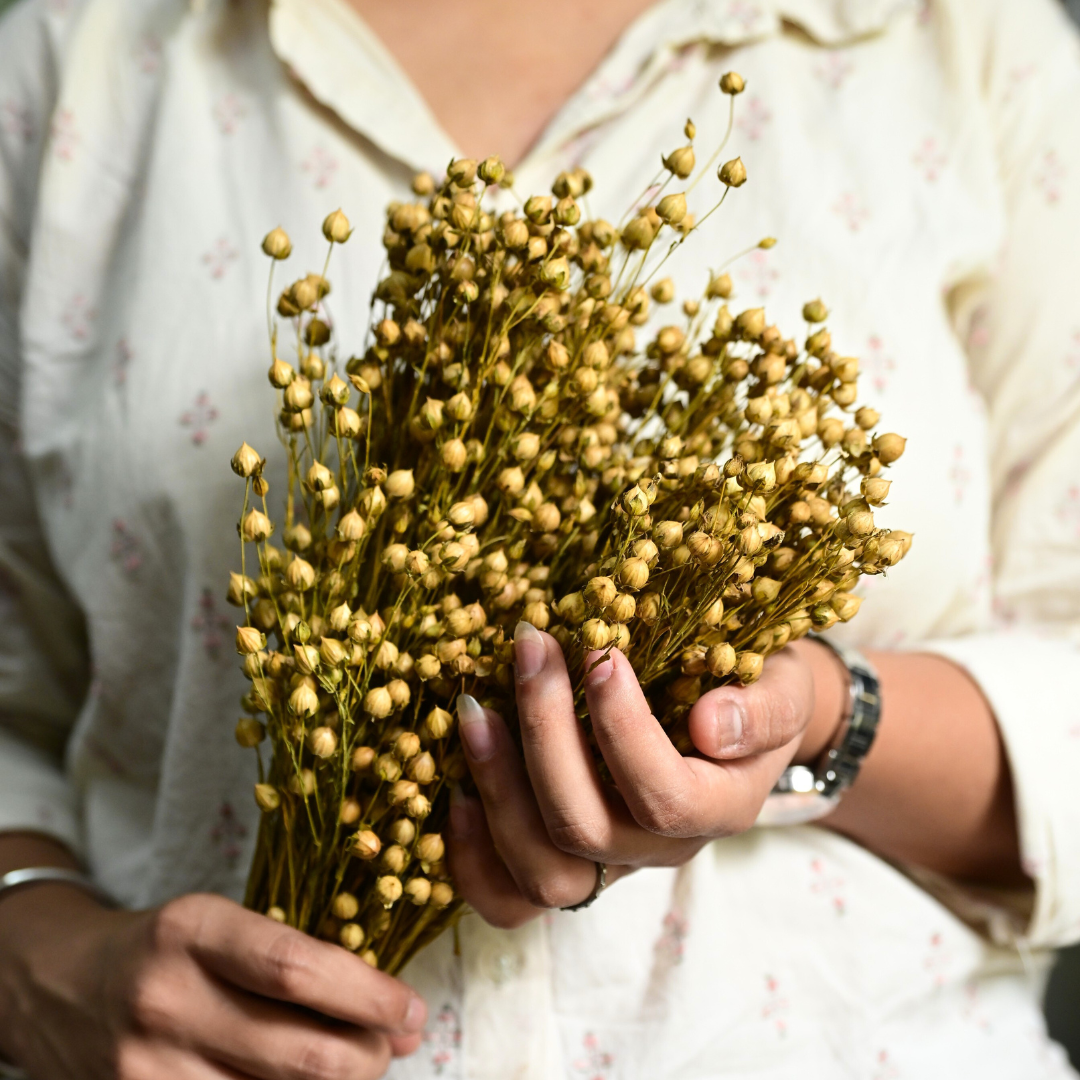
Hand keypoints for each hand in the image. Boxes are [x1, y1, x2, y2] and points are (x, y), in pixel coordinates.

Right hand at [0, 886, 425, 1079]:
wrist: (62, 986)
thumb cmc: (166, 949)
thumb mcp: (220, 925)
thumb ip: (295, 959)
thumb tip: (392, 1011)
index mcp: (194, 929)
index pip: (298, 968)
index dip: (368, 995)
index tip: (412, 1009)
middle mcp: (167, 999)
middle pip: (298, 1051)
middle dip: (367, 1056)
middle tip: (392, 1045)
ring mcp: (146, 1067)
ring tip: (355, 1066)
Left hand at [448, 625, 846, 927]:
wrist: (742, 717)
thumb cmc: (759, 691)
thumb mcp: (784, 687)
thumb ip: (764, 709)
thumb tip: (712, 725)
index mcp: (720, 809)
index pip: (666, 798)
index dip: (623, 732)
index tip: (600, 655)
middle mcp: (661, 850)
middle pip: (586, 830)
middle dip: (544, 734)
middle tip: (531, 647)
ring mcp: (609, 863)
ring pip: (542, 873)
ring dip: (498, 789)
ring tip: (476, 710)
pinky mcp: (567, 860)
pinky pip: (510, 900)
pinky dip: (472, 857)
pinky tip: (456, 790)